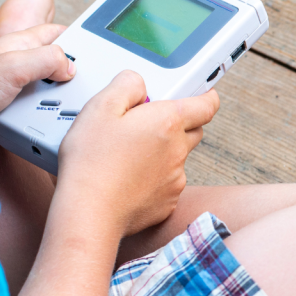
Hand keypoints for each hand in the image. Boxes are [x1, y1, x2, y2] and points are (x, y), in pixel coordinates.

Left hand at [0, 24, 74, 147]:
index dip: (76, 38)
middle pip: (58, 65)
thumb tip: (70, 66)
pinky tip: (50, 123)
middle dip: (72, 75)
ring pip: (51, 92)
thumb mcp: (13, 65)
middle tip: (84, 85)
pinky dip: (46, 119)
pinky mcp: (13, 113)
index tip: (95, 49)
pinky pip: (39, 114)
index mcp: (19, 45)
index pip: (56, 33)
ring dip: (58, 101)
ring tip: (65, 106)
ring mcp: (16, 90)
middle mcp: (19, 65)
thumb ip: (47, 59)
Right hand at [56, 70, 219, 235]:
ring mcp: (175, 179)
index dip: (206, 95)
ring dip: (163, 152)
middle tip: (149, 122)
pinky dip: (154, 178)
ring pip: (178, 158)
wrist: (88, 212)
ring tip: (129, 154)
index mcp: (168, 122)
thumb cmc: (92, 162)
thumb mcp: (100, 107)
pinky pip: (167, 184)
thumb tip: (138, 83)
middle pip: (194, 130)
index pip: (207, 104)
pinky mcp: (166, 203)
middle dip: (179, 123)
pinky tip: (128, 178)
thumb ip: (126, 86)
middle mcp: (178, 150)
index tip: (201, 93)